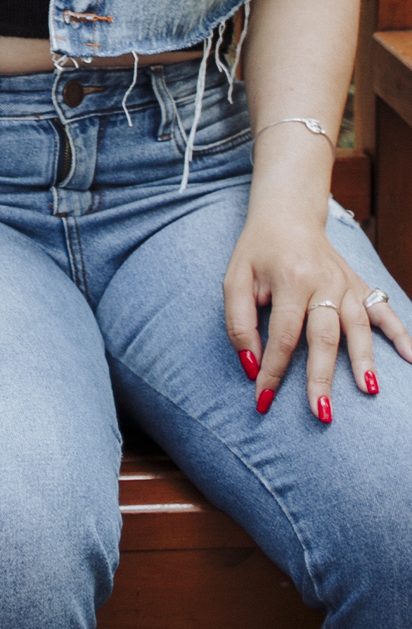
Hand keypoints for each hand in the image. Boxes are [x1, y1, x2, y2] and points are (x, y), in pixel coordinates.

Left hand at [224, 211, 411, 418]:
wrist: (287, 215)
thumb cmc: (257, 252)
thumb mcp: (235, 279)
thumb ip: (239, 323)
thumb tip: (251, 365)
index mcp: (290, 279)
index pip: (283, 335)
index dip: (273, 370)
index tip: (264, 399)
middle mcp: (323, 282)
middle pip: (325, 336)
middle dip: (322, 377)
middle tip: (321, 412)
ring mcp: (345, 283)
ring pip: (358, 327)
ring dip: (363, 360)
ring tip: (368, 391)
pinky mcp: (359, 285)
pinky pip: (383, 310)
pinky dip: (400, 333)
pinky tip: (411, 357)